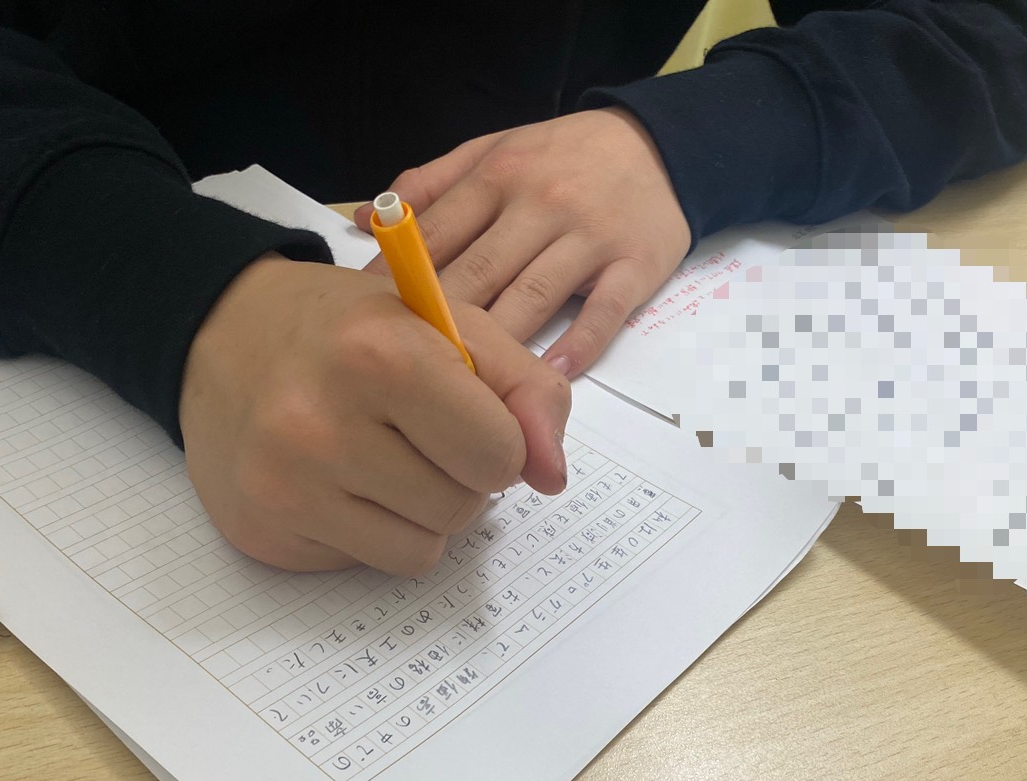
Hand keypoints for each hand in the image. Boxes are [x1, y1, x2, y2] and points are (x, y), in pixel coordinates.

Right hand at [179, 255, 570, 574]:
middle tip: (412, 433)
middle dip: (457, 478)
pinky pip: (366, 566)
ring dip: (418, 515)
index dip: (497, 440)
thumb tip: (552, 476)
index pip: (498, 454)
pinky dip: (369, 533)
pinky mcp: (263, 533)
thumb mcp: (448, 324)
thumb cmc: (350, 330)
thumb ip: (525, 389)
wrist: (222, 334)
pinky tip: (337, 483)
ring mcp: (283, 486)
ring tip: (378, 459)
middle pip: (461, 509)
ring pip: (421, 552)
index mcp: (377, 354)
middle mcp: (319, 423)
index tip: (467, 416)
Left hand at [354, 107, 690, 378]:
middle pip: (480, 271)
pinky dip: (578, 344)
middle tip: (407, 369)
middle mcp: (541, 204)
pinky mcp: (636, 264)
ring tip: (466, 389)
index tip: (367, 321)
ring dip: (499, 342)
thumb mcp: (495, 150)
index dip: (397, 279)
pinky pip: (604, 310)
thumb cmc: (563, 157)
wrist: (660, 145)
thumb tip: (367, 218)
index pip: (437, 233)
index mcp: (499, 176)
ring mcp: (590, 236)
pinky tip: (549, 375)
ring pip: (535, 295)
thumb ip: (432, 183)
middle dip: (440, 322)